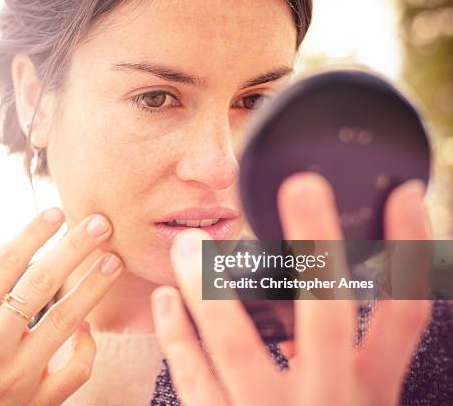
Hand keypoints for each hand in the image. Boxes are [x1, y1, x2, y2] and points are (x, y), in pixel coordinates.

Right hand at [0, 209, 122, 405]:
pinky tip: (88, 328)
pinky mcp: (39, 400)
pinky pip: (75, 372)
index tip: (55, 213)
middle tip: (101, 222)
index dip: (32, 235)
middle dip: (74, 249)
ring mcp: (20, 373)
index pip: (4, 264)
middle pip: (41, 284)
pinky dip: (87, 349)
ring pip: (65, 322)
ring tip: (115, 260)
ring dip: (93, 288)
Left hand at [152, 172, 430, 405]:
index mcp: (369, 392)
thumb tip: (357, 281)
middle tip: (301, 187)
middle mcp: (328, 401)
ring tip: (188, 242)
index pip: (403, 315)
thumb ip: (363, 352)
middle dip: (318, 249)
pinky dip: (176, 338)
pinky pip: (195, 382)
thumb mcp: (362, 398)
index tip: (401, 192)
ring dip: (211, 290)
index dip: (408, 251)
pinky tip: (163, 299)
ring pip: (238, 349)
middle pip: (328, 318)